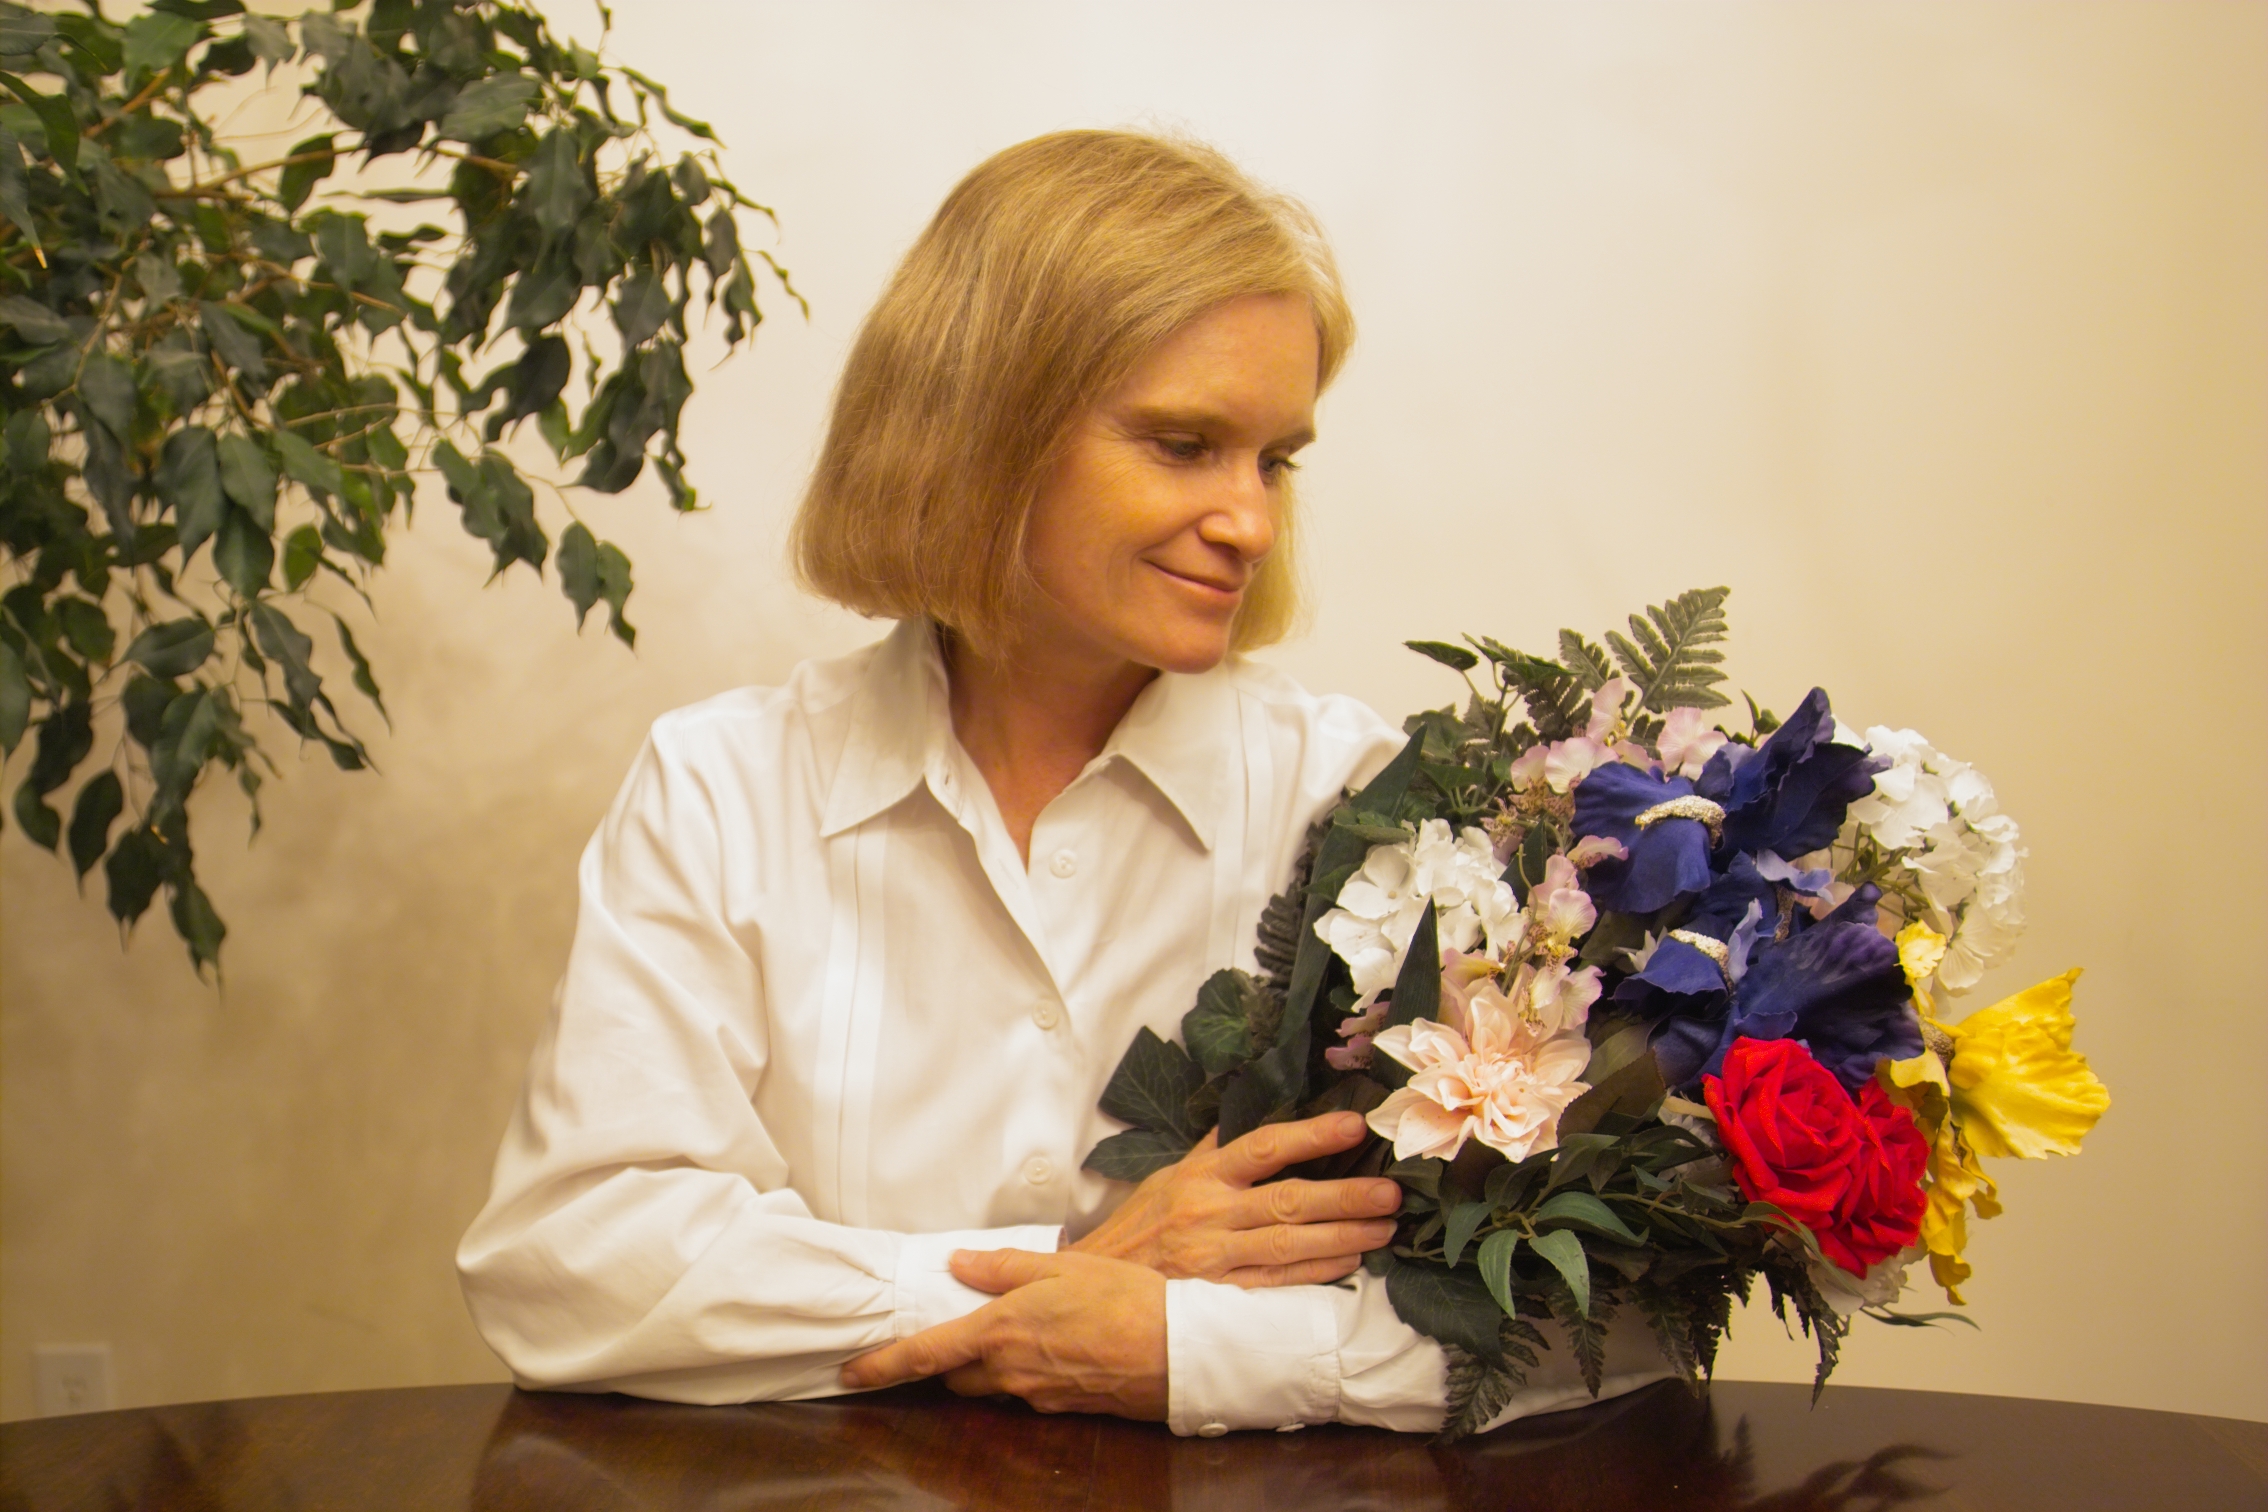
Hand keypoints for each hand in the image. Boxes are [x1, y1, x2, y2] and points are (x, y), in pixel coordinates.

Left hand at [839, 1248, 1166, 1418]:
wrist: (1175, 1351)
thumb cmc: (1123, 1300)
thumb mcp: (1061, 1267)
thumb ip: (1004, 1267)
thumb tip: (959, 1261)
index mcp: (1000, 1330)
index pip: (925, 1354)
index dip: (883, 1366)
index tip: (852, 1373)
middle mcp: (1009, 1370)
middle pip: (955, 1376)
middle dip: (949, 1358)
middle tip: (959, 1329)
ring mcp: (1034, 1395)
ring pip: (989, 1386)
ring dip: (987, 1366)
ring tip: (1013, 1334)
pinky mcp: (1059, 1409)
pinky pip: (1024, 1393)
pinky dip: (1024, 1373)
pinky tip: (1052, 1348)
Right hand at [1071, 1110, 1399, 1286]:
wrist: (1094, 1283)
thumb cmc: (1140, 1226)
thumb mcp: (1170, 1175)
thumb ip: (1215, 1149)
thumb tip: (1251, 1110)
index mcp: (1201, 1175)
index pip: (1263, 1147)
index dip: (1311, 1135)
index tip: (1354, 1126)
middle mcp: (1209, 1213)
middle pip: (1287, 1200)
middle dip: (1344, 1195)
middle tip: (1390, 1191)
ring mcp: (1214, 1257)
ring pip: (1289, 1244)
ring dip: (1343, 1236)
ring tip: (1385, 1227)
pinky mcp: (1218, 1295)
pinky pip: (1277, 1283)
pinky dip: (1316, 1272)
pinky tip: (1350, 1261)